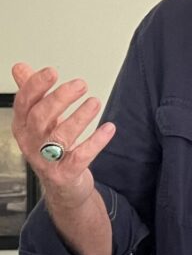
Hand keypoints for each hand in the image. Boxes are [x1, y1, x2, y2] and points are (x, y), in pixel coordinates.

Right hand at [10, 63, 115, 209]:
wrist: (62, 187)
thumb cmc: (51, 150)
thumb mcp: (40, 121)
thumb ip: (32, 94)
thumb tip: (20, 68)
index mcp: (23, 126)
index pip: (24, 103)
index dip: (35, 86)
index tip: (52, 71)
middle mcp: (31, 143)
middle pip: (40, 118)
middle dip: (59, 99)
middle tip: (80, 84)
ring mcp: (46, 160)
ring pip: (59, 136)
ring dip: (79, 117)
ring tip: (95, 102)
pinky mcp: (65, 174)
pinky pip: (80, 157)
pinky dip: (95, 141)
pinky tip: (109, 128)